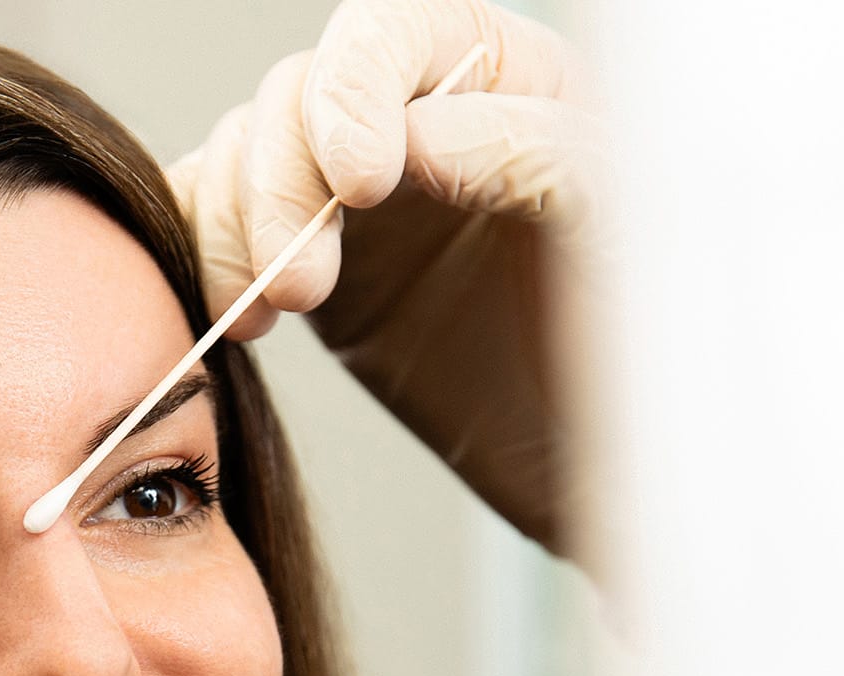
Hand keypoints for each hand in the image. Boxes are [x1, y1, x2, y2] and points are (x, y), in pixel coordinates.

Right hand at [168, 0, 611, 556]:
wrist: (596, 465)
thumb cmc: (637, 345)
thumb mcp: (622, 235)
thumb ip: (535, 159)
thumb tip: (421, 135)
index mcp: (505, 77)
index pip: (393, 33)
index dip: (352, 91)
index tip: (357, 183)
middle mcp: (416, 120)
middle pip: (297, 95)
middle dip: (283, 185)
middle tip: (305, 287)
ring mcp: (352, 198)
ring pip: (243, 159)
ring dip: (237, 230)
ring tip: (269, 314)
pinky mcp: (308, 267)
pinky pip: (221, 229)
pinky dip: (206, 260)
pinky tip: (236, 314)